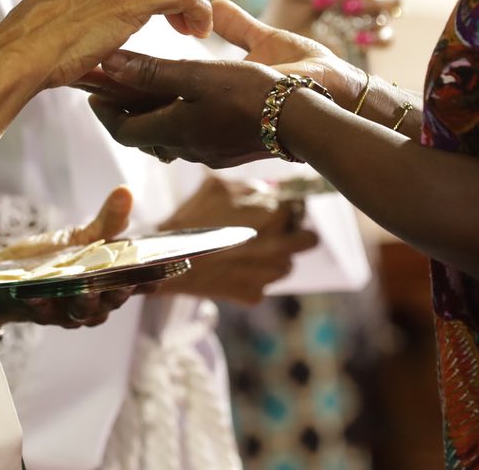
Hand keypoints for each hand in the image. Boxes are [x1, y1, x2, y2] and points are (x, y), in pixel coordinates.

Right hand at [0, 0, 212, 88]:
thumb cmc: (30, 52)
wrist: (14, 58)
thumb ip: (87, 12)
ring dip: (197, 1)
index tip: (168, 17)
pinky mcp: (130, 0)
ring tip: (195, 32)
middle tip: (188, 26)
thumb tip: (104, 32)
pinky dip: (200, 12)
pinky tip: (198, 35)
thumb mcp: (61, 18)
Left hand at [0, 186, 138, 329]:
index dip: (145, 282)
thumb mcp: (81, 237)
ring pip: (82, 312)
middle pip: (110, 302)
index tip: (156, 278)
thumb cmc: (52, 258)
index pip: (132, 284)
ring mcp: (66, 310)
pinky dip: (41, 303)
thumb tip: (126, 191)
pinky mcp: (39, 312)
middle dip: (117, 293)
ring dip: (85, 301)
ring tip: (84, 290)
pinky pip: (43, 312)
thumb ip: (107, 221)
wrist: (9, 275)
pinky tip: (36, 294)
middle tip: (122, 283)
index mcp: (106, 282)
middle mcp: (91, 300)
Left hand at [85, 0, 364, 166]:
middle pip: (142, 136)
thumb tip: (109, 64)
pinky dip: (178, 120)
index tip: (91, 92)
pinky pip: (191, 138)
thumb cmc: (254, 94)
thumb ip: (153, 71)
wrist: (306, 122)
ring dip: (151, 117)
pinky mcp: (229, 151)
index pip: (122, 129)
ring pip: (167, 138)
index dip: (103, 112)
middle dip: (124, 113)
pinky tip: (188, 103)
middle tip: (112, 90)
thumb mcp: (199, 74)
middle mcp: (187, 148)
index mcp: (173, 131)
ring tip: (145, 93)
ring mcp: (209, 153)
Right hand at [156, 177, 318, 303]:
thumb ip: (250, 185)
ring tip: (247, 251)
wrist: (168, 258)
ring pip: (288, 264)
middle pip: (309, 239)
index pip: (300, 206)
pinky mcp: (256, 293)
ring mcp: (269, 273)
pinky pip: (266, 283)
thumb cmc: (192, 218)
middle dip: (295, 234)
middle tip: (274, 231)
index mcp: (274, 212)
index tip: (279, 208)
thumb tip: (270, 188)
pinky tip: (233, 267)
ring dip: (275, 257)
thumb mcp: (218, 186)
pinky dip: (254, 276)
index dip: (289, 206)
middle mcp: (279, 244)